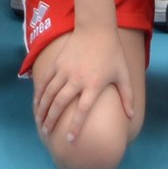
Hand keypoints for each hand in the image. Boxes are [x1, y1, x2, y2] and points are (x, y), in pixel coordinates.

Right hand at [33, 25, 133, 142]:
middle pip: (60, 103)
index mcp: (94, 84)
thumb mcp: (123, 74)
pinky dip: (39, 94)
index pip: (82, 110)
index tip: (70, 140)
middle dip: (52, 120)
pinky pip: (45, 81)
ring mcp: (64, 70)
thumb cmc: (112, 53)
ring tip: (39, 122)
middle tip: (47, 132)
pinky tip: (37, 104)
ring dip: (42, 109)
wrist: (96, 28)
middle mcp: (76, 79)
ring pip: (49, 93)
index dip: (76, 126)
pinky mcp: (57, 63)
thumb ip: (127, 96)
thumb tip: (130, 117)